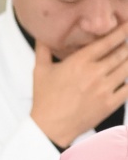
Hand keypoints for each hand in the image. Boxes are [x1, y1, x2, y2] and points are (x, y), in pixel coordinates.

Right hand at [31, 27, 127, 147]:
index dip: (121, 32)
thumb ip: (43, 49)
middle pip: (121, 53)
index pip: (107, 42)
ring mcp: (104, 89)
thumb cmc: (45, 99)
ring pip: (127, 69)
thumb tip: (42, 35)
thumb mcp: (40, 71)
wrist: (51, 127)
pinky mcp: (110, 104)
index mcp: (79, 62)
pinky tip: (127, 77)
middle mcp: (94, 73)